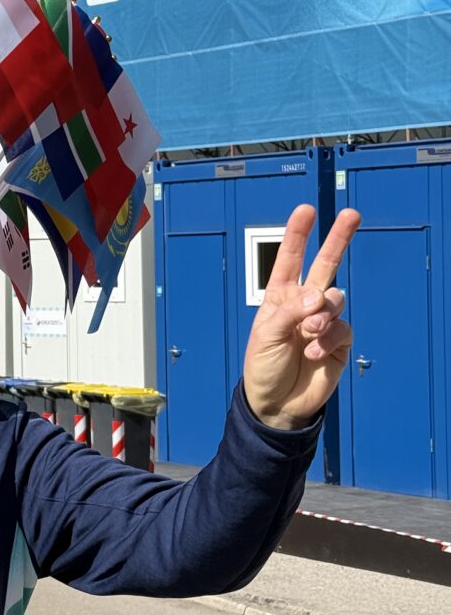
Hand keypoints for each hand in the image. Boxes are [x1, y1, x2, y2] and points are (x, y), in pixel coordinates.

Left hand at [243, 204, 360, 430]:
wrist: (277, 404)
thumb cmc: (263, 368)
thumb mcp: (266, 336)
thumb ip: (291, 312)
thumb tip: (320, 295)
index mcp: (280, 298)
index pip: (289, 260)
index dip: (298, 235)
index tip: (306, 210)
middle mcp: (304, 304)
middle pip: (325, 265)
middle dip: (338, 239)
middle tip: (352, 215)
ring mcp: (323, 321)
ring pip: (335, 298)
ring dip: (321, 314)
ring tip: (308, 334)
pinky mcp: (339, 341)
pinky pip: (342, 327)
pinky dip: (328, 338)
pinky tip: (314, 353)